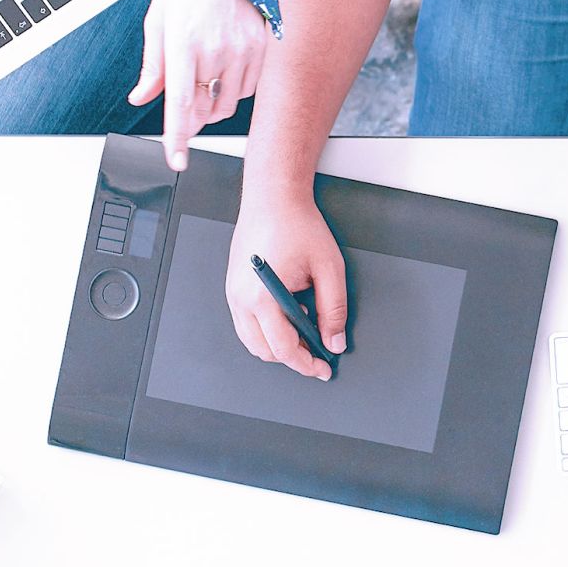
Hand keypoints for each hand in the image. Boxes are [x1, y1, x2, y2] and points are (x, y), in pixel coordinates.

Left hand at [128, 0, 268, 171]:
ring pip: (227, 103)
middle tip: (185, 101)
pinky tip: (223, 69)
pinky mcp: (260, 47)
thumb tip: (141, 97)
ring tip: (204, 79)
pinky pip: (247, 88)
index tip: (176, 160)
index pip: (180, 104)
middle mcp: (215, 49)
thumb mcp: (157, 23)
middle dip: (192, 117)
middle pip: (205, 110)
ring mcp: (242, 49)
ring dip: (213, 104)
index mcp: (183, 44)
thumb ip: (152, 67)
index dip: (177, 138)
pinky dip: (233, 89)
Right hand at [225, 194, 347, 379]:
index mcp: (263, 296)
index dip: (306, 363)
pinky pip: (247, 323)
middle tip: (318, 351)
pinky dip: (268, 329)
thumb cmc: (297, 224)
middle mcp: (241, 298)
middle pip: (264, 350)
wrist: (273, 198)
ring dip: (278, 344)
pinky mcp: (233, 287)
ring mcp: (233, 293)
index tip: (322, 368)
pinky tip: (290, 314)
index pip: (283, 348)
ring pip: (252, 340)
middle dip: (292, 356)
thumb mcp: (329, 268)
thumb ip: (334, 310)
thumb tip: (334, 340)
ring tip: (305, 328)